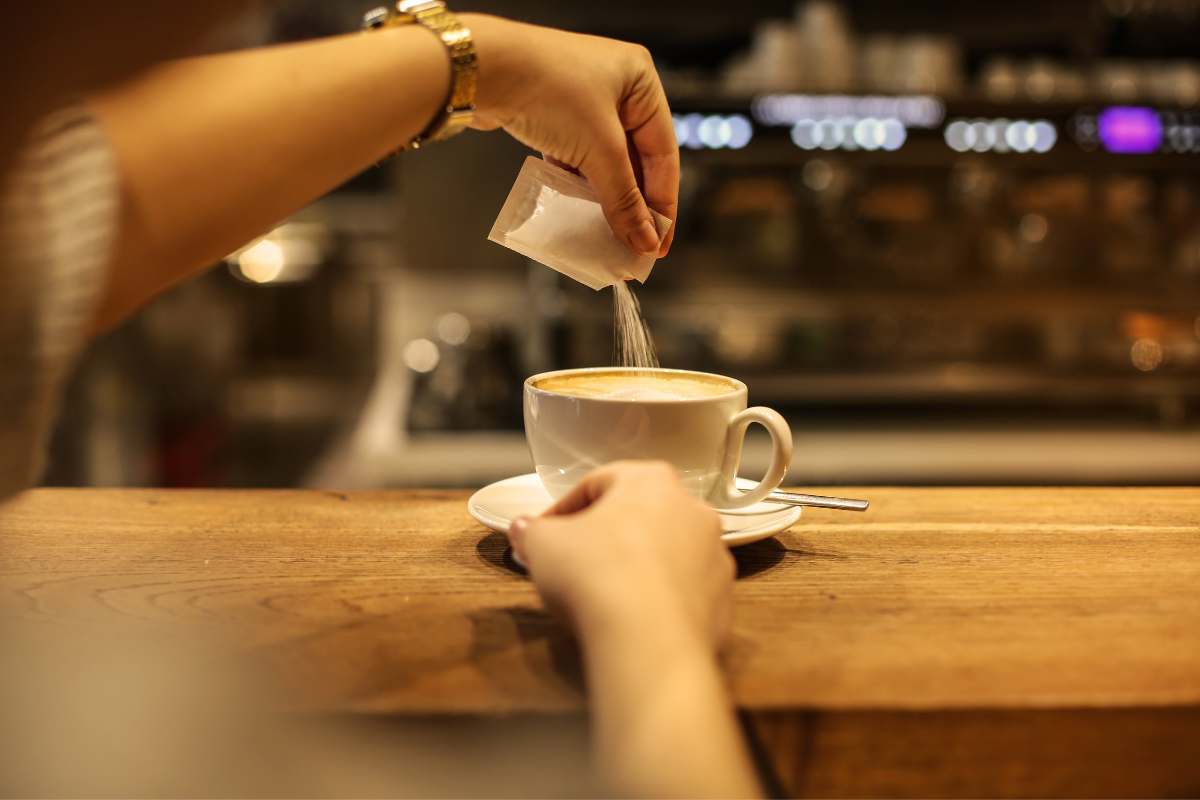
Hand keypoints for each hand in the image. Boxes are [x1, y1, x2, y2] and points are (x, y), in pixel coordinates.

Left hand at [463, 14, 678, 257]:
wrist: (482, 70)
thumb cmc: (549, 90)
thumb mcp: (598, 149)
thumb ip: (623, 198)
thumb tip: (644, 241)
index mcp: (641, 81)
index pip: (664, 153)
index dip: (664, 203)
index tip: (659, 244)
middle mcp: (616, 86)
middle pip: (636, 160)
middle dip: (635, 205)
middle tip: (636, 247)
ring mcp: (582, 99)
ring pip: (604, 161)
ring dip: (607, 199)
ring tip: (610, 238)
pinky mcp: (553, 114)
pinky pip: (577, 158)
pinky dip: (580, 185)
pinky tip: (582, 215)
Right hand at [507, 461, 733, 651]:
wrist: (649, 643)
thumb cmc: (594, 574)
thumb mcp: (543, 545)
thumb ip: (532, 531)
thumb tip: (524, 528)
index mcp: (651, 481)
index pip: (598, 483)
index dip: (562, 509)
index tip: (541, 534)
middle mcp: (694, 510)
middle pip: (639, 516)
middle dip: (605, 536)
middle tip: (572, 561)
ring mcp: (715, 557)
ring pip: (666, 554)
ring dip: (636, 567)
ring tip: (604, 595)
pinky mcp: (724, 601)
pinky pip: (683, 593)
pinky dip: (659, 601)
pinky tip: (633, 620)